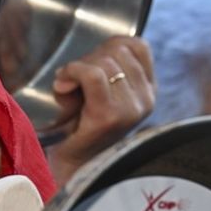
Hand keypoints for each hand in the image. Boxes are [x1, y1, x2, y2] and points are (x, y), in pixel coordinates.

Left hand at [46, 36, 155, 183]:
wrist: (71, 165)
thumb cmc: (79, 124)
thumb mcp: (99, 90)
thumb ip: (103, 66)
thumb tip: (87, 58)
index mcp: (149, 90)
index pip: (137, 45)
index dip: (108, 46)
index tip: (90, 65)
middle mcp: (146, 99)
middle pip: (118, 50)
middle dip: (88, 58)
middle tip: (72, 80)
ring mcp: (130, 109)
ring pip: (104, 62)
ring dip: (76, 68)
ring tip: (67, 88)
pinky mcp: (109, 117)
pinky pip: (93, 75)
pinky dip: (72, 72)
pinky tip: (61, 86)